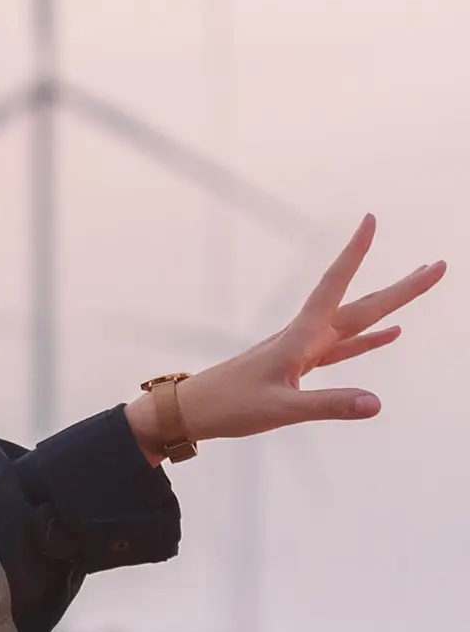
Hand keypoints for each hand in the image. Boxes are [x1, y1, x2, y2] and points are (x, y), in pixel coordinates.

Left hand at [125, 215, 443, 462]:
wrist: (193, 411)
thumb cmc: (229, 407)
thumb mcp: (281, 409)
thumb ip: (329, 405)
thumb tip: (376, 404)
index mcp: (300, 338)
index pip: (333, 286)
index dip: (353, 254)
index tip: (370, 220)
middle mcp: (305, 337)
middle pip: (360, 305)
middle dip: (400, 287)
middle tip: (438, 266)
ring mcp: (304, 351)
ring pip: (356, 323)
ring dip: (390, 306)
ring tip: (420, 284)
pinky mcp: (300, 366)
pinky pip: (342, 348)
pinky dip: (369, 340)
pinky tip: (391, 333)